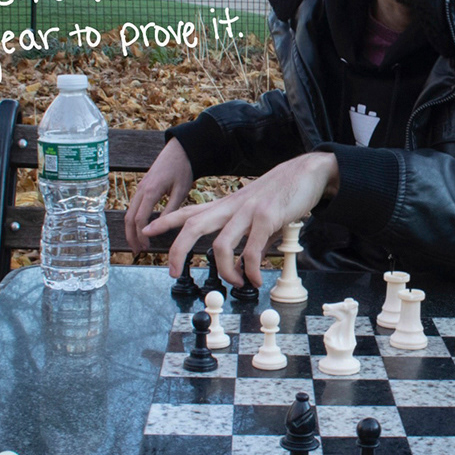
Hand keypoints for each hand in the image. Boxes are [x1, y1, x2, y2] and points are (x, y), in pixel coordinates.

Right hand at [123, 138, 194, 253]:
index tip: (147, 247)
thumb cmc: (182, 168)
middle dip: (132, 236)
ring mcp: (140, 188)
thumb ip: (170, 209)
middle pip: (129, 218)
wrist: (180, 150)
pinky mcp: (142, 187)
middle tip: (138, 251)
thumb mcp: (181, 191)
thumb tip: (162, 228)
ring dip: (131, 230)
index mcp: (150, 191)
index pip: (140, 219)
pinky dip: (134, 221)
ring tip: (138, 244)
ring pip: (129, 212)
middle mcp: (141, 190)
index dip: (142, 235)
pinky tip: (140, 229)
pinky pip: (133, 207)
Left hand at [143, 152, 339, 285]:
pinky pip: (252, 252)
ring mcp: (248, 212)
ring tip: (235, 283)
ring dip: (224, 271)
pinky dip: (251, 271)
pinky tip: (255, 278)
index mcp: (227, 204)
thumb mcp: (256, 210)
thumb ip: (246, 233)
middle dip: (177, 249)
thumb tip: (243, 263)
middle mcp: (232, 206)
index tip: (146, 231)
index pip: (189, 211)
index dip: (166, 221)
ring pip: (221, 245)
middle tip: (171, 272)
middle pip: (193, 225)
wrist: (308, 172)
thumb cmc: (282, 192)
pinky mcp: (268, 219)